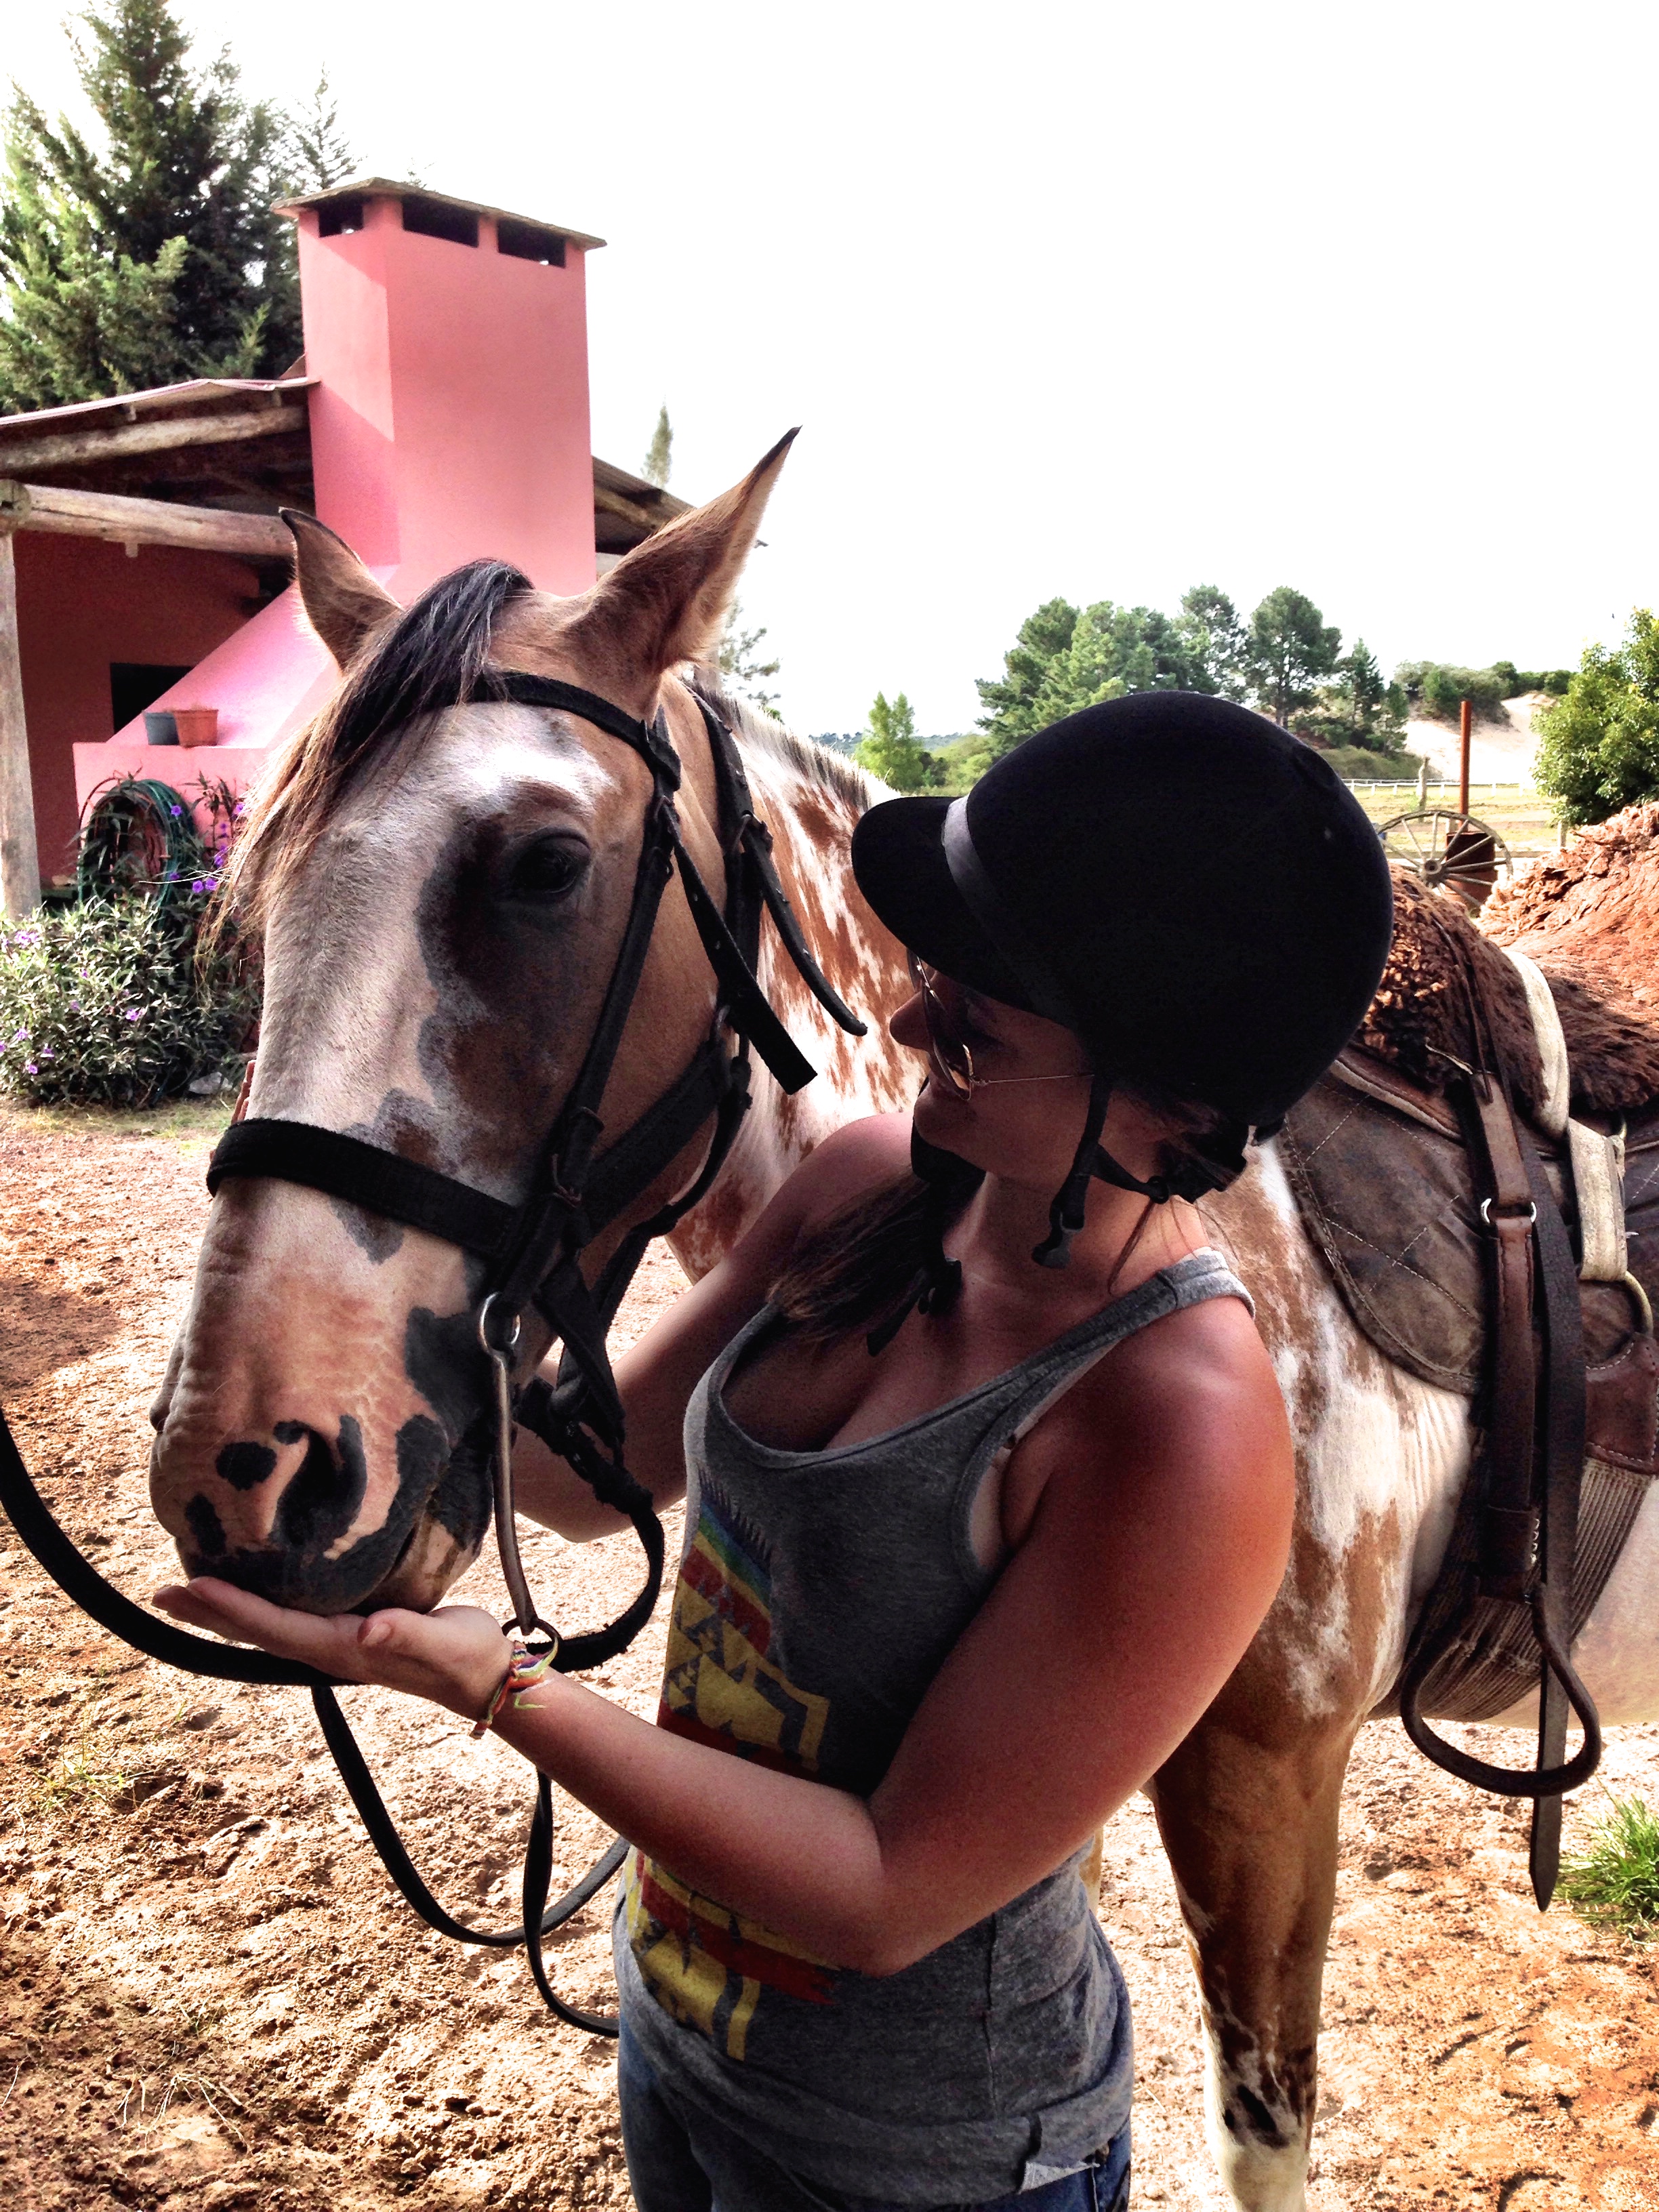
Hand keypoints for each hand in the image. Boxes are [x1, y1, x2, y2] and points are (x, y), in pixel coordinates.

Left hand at [153, 1578, 512, 1721]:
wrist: (486, 1678)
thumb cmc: (468, 1657)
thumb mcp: (445, 1643)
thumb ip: (407, 1636)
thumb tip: (367, 1633)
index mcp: (344, 1649)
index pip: (276, 1628)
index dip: (234, 1608)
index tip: (193, 1586)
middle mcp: (329, 1650)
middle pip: (256, 1633)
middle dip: (210, 1614)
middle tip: (162, 1594)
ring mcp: (335, 1645)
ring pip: (267, 1628)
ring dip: (225, 1613)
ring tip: (187, 1593)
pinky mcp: (347, 1633)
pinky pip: (287, 1620)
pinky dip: (256, 1607)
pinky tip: (250, 1592)